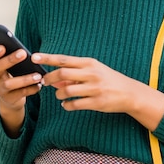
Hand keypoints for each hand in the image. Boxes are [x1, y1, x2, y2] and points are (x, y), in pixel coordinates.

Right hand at [0, 46, 42, 135]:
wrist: (11, 99)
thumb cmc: (13, 76)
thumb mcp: (10, 67)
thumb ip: (13, 59)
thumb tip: (23, 51)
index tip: (2, 47)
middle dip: (10, 60)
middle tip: (23, 53)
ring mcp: (0, 89)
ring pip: (9, 84)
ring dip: (24, 79)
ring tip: (38, 75)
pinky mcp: (9, 99)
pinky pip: (20, 94)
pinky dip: (31, 89)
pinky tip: (39, 85)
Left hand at [33, 53, 163, 129]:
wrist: (129, 93)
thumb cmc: (108, 79)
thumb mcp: (94, 71)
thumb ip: (75, 73)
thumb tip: (55, 80)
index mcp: (89, 63)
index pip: (64, 59)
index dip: (47, 58)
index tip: (34, 57)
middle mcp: (91, 74)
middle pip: (62, 74)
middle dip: (49, 78)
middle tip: (45, 82)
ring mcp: (94, 88)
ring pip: (66, 91)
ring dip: (58, 94)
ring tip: (59, 96)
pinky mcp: (96, 102)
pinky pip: (74, 105)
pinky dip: (66, 105)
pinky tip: (66, 105)